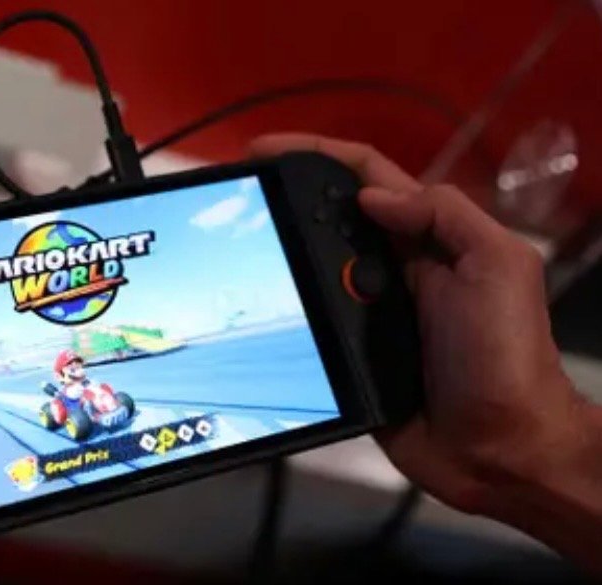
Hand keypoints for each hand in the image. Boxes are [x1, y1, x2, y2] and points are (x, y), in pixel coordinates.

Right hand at [248, 134, 589, 512]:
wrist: (499, 450)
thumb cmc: (505, 355)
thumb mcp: (497, 266)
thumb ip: (444, 217)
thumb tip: (370, 196)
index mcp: (427, 241)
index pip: (365, 180)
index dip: (316, 155)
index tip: (263, 151)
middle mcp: (391, 272)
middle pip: (327, 222)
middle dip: (283, 203)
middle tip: (233, 202)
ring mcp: (366, 318)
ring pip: (310, 275)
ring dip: (275, 260)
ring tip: (228, 252)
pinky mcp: (348, 361)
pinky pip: (307, 330)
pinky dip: (281, 317)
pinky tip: (246, 312)